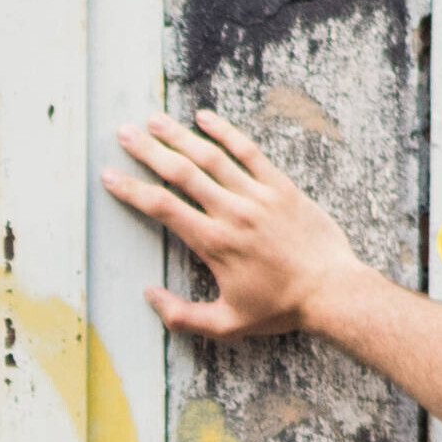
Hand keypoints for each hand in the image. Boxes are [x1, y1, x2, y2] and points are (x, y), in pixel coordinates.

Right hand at [103, 110, 371, 341]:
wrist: (331, 291)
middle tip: (124, 134)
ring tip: (154, 120)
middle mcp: (232, 212)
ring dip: (179, 136)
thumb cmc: (280, 309)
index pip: (163, 208)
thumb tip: (149, 296)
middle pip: (181, 173)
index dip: (132, 190)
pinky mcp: (281, 187)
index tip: (110, 176)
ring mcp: (258, 196)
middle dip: (148, 151)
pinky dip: (226, 132)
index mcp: (214, 243)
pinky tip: (205, 117)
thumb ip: (182, 315)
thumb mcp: (227, 324)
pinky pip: (249, 152)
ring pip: (211, 157)